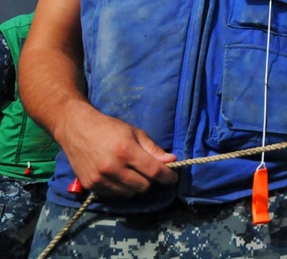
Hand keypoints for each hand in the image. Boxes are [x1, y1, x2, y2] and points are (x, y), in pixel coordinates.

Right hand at [58, 103, 176, 196]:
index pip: (154, 171)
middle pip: (143, 186)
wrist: (76, 130)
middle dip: (150, 179)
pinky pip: (115, 194)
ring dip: (135, 185)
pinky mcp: (91, 186)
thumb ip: (153, 149)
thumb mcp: (135, 133)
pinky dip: (121, 188)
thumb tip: (172, 160)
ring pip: (130, 193)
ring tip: (131, 172)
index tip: (173, 177)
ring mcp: (100, 179)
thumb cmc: (109, 128)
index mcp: (126, 151)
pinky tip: (118, 176)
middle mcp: (112, 168)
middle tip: (147, 170)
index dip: (167, 176)